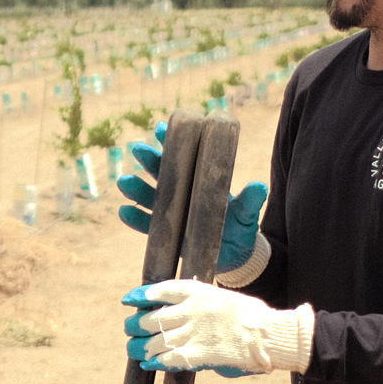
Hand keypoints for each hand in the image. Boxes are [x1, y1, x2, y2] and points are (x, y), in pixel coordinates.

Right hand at [115, 122, 267, 275]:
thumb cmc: (239, 227)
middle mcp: (181, 193)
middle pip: (161, 173)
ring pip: (150, 198)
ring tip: (124, 182)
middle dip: (149, 160)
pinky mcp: (166, 236)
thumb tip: (259, 187)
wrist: (234, 256)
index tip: (161, 128)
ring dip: (136, 189)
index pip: (183, 157)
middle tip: (137, 148)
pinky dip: (135, 220)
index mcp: (198, 181)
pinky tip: (123, 212)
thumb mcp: (246, 213)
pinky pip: (147, 227)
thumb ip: (250, 200)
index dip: (171, 142)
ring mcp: (171, 214)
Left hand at [121, 280, 312, 375]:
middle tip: (130, 327)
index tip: (129, 299)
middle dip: (135, 324)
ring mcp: (191, 334)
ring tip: (133, 348)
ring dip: (139, 346)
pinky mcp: (195, 355)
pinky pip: (166, 359)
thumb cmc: (251, 316)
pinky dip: (154, 362)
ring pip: (153, 340)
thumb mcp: (223, 300)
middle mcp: (189, 311)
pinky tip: (147, 363)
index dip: (141, 295)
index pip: (160, 290)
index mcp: (197, 292)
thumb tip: (186, 321)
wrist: (267, 334)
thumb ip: (202, 309)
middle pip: (151, 317)